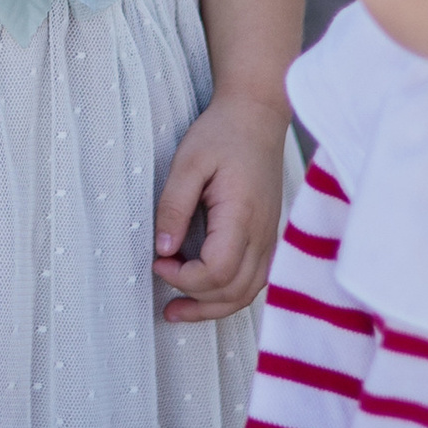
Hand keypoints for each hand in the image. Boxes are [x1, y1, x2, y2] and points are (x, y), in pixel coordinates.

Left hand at [155, 89, 287, 322]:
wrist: (257, 117)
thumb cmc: (222, 134)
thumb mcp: (187, 163)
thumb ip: (173, 207)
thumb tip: (162, 249)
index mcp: (242, 215)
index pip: (218, 270)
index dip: (185, 278)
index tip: (158, 261)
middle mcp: (263, 234)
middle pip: (234, 291)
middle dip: (194, 299)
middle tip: (161, 285)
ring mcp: (269, 238)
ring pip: (247, 293)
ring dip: (211, 307)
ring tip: (176, 311)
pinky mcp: (267, 237)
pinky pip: (253, 280)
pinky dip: (228, 295)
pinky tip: (204, 294)